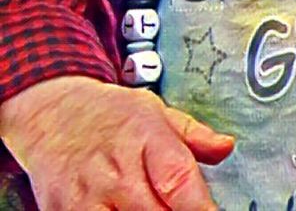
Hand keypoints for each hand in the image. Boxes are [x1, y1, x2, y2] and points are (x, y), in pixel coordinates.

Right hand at [0, 75, 233, 209]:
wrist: (52, 116)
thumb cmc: (110, 115)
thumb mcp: (155, 111)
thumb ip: (194, 135)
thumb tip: (227, 147)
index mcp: (145, 137)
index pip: (179, 180)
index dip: (202, 208)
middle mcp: (116, 172)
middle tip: (188, 209)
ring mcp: (87, 200)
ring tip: (157, 207)